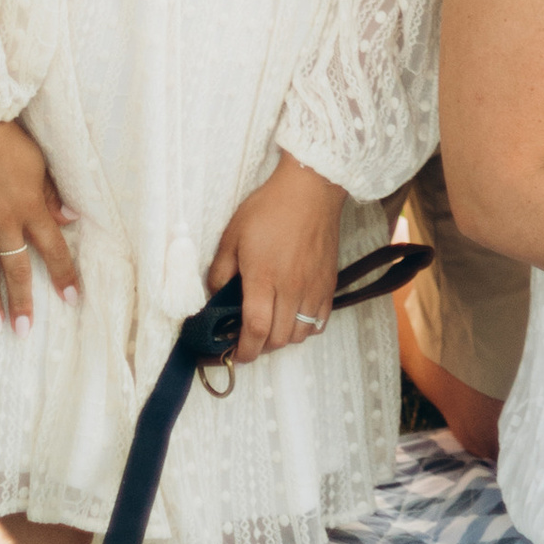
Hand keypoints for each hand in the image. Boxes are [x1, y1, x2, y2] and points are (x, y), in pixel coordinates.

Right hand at [0, 120, 77, 328]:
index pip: (52, 248)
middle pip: (16, 267)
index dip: (63, 275)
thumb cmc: (4, 136)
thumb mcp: (38, 161)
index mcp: (29, 206)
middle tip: (24, 329)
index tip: (71, 299)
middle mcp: (2, 219)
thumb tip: (72, 218)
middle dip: (22, 301)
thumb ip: (51, 194)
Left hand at [208, 153, 348, 363]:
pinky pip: (320, 321)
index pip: (256, 329)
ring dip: (282, 339)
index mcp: (264, 278)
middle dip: (260, 348)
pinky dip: (306, 328)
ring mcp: (313, 287)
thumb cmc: (269, 208)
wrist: (311, 189)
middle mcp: (291, 288)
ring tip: (270, 328)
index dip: (244, 350)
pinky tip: (294, 317)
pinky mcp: (329, 282)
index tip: (235, 354)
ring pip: (300, 334)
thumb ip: (220, 271)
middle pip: (278, 339)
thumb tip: (214, 297)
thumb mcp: (233, 235)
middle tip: (248, 339)